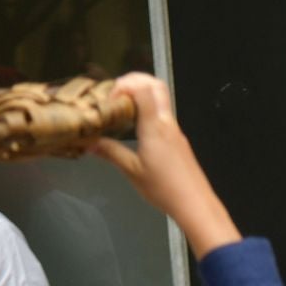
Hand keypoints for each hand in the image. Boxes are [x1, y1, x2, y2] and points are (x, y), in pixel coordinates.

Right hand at [93, 73, 207, 219]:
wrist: (196, 204)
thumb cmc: (164, 189)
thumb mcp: (132, 172)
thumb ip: (111, 153)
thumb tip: (90, 143)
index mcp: (155, 127)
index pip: (143, 89)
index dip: (124, 85)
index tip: (109, 100)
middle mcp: (167, 123)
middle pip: (156, 85)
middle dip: (134, 81)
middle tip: (116, 95)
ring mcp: (176, 130)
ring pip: (161, 98)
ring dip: (141, 94)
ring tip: (123, 109)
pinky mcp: (179, 140)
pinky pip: (163, 114)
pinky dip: (149, 110)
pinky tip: (137, 125)